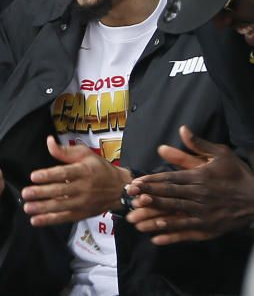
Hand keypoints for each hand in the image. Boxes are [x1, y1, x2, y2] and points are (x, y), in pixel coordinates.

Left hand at [21, 136, 130, 226]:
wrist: (120, 189)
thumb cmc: (99, 168)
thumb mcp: (85, 154)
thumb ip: (65, 151)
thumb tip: (49, 141)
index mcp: (83, 171)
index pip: (64, 174)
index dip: (48, 175)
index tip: (33, 176)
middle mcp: (83, 188)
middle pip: (60, 191)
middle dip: (41, 193)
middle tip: (26, 193)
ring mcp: (83, 203)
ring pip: (61, 206)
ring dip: (43, 208)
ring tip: (28, 207)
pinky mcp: (82, 213)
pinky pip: (65, 218)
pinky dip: (50, 220)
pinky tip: (36, 220)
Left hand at [126, 125, 253, 244]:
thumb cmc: (237, 174)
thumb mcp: (221, 154)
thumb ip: (198, 144)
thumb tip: (182, 129)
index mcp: (200, 178)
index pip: (171, 179)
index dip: (151, 182)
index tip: (135, 183)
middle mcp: (200, 196)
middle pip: (170, 196)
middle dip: (148, 197)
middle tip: (129, 198)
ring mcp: (204, 215)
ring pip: (175, 215)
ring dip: (154, 217)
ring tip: (135, 219)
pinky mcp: (210, 229)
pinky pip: (187, 233)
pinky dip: (171, 236)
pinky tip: (155, 238)